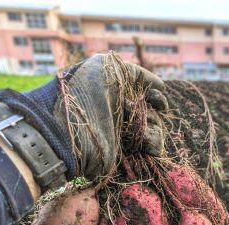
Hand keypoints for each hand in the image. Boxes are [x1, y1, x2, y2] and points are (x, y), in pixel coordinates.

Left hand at [0, 53, 168, 182]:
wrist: (67, 129)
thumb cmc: (82, 93)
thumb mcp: (105, 67)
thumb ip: (135, 72)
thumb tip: (161, 86)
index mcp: (116, 95)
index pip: (146, 95)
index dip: (155, 95)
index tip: (157, 96)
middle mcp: (121, 114)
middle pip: (153, 112)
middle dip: (153, 110)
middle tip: (141, 110)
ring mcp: (124, 134)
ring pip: (156, 129)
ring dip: (152, 127)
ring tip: (135, 128)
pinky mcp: (126, 154)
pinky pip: (152, 147)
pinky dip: (152, 143)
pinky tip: (142, 142)